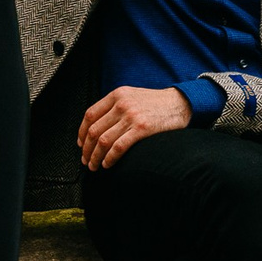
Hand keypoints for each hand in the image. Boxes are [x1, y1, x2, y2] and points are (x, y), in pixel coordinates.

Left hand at [77, 85, 192, 170]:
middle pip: (94, 130)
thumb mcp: (133, 96)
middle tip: (86, 160)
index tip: (81, 144)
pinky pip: (118, 147)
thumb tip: (97, 126)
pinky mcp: (142, 129)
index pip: (90, 115)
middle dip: (86, 149)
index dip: (81, 132)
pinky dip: (109, 158)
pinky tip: (108, 164)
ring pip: (103, 140)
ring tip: (95, 165)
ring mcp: (131, 116)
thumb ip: (115, 106)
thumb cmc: (157, 103)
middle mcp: (122, 104)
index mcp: (117, 95)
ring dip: (95, 157)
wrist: (180, 104)